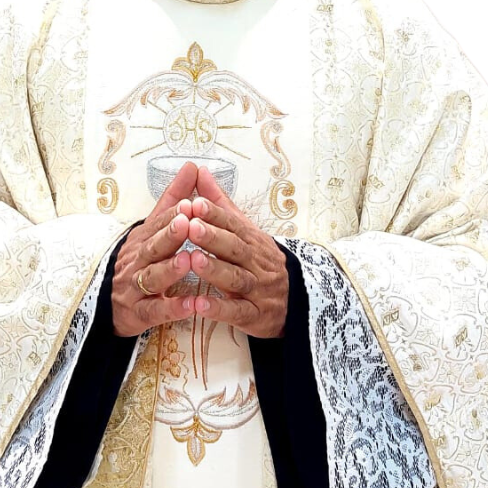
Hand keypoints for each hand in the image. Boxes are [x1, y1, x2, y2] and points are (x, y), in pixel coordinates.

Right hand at [111, 161, 199, 336]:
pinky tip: (191, 305)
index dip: (173, 214)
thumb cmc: (139, 262)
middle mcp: (137, 261)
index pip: (158, 224)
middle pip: (153, 247)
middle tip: (187, 223)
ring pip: (152, 277)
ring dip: (170, 269)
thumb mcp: (153, 230)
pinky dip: (173, 308)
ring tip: (188, 260)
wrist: (108, 305)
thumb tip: (192, 166)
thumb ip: (173, 200)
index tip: (191, 203)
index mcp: (143, 239)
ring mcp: (136, 288)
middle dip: (169, 235)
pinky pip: (155, 311)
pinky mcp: (139, 314)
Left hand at [185, 165, 289, 338]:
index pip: (233, 224)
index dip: (215, 215)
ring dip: (214, 270)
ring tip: (193, 260)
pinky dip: (218, 308)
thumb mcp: (245, 232)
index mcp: (252, 240)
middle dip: (213, 237)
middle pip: (235, 248)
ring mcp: (257, 289)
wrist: (297, 300)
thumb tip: (200, 172)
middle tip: (190, 226)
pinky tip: (199, 304)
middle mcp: (256, 262)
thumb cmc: (260, 262)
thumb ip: (221, 205)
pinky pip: (237, 312)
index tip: (195, 203)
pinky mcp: (255, 315)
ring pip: (236, 278)